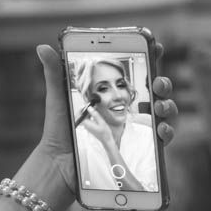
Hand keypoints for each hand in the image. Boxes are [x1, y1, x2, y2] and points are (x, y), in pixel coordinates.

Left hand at [36, 42, 177, 194]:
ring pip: (163, 111)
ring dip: (168, 105)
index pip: (136, 71)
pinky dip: (166, 132)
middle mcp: (127, 108)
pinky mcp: (138, 148)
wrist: (59, 163)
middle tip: (157, 83)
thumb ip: (55, 73)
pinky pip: (161, 139)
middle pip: (156, 90)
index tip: (155, 46)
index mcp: (112, 92)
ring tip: (160, 106)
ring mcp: (135, 127)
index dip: (150, 57)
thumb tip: (42, 47)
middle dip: (163, 83)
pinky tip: (160, 130)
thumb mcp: (58, 98)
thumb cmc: (59, 130)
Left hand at [82, 106, 113, 145]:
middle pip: (82, 116)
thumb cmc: (105, 132)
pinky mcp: (90, 127)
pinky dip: (90, 116)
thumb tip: (89, 108)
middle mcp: (86, 125)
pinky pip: (87, 120)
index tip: (87, 105)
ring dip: (88, 113)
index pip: (80, 115)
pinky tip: (95, 114)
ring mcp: (87, 127)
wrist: (106, 140)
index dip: (82, 109)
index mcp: (87, 124)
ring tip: (93, 109)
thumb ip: (95, 114)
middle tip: (91, 106)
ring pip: (84, 117)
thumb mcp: (101, 121)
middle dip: (85, 110)